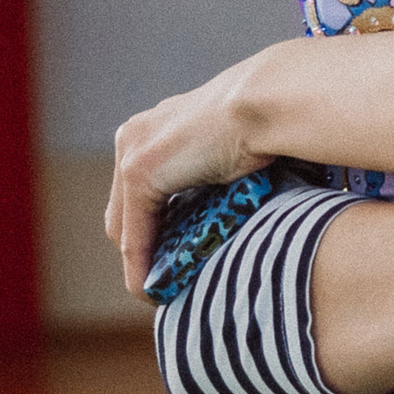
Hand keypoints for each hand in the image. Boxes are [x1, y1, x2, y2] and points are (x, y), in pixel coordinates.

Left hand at [107, 52, 274, 288]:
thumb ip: (211, 171)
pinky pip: (134, 232)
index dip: (151, 227)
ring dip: (141, 261)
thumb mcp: (228, 148)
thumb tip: (223, 199)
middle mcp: (133, 135)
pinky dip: (142, 264)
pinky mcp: (140, 172)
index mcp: (153, 126)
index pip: (140, 191)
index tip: (172, 255)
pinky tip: (153, 288)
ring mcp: (132, 152)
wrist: (268, 103)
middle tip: (166, 277)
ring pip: (124, 225)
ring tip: (162, 290)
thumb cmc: (268, 122)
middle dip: (143, 246)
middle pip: (124, 210)